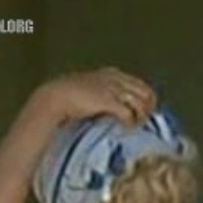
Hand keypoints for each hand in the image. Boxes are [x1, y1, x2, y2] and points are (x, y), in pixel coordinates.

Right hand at [35, 67, 156, 126]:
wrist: (55, 98)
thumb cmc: (71, 97)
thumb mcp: (94, 88)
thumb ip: (108, 92)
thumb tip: (122, 107)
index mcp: (112, 74)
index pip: (142, 85)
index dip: (147, 100)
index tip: (144, 112)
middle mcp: (115, 79)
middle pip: (146, 94)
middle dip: (148, 109)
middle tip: (141, 121)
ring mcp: (112, 89)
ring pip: (141, 104)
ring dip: (140, 117)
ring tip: (134, 126)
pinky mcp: (107, 101)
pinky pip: (129, 114)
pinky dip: (130, 123)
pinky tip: (125, 129)